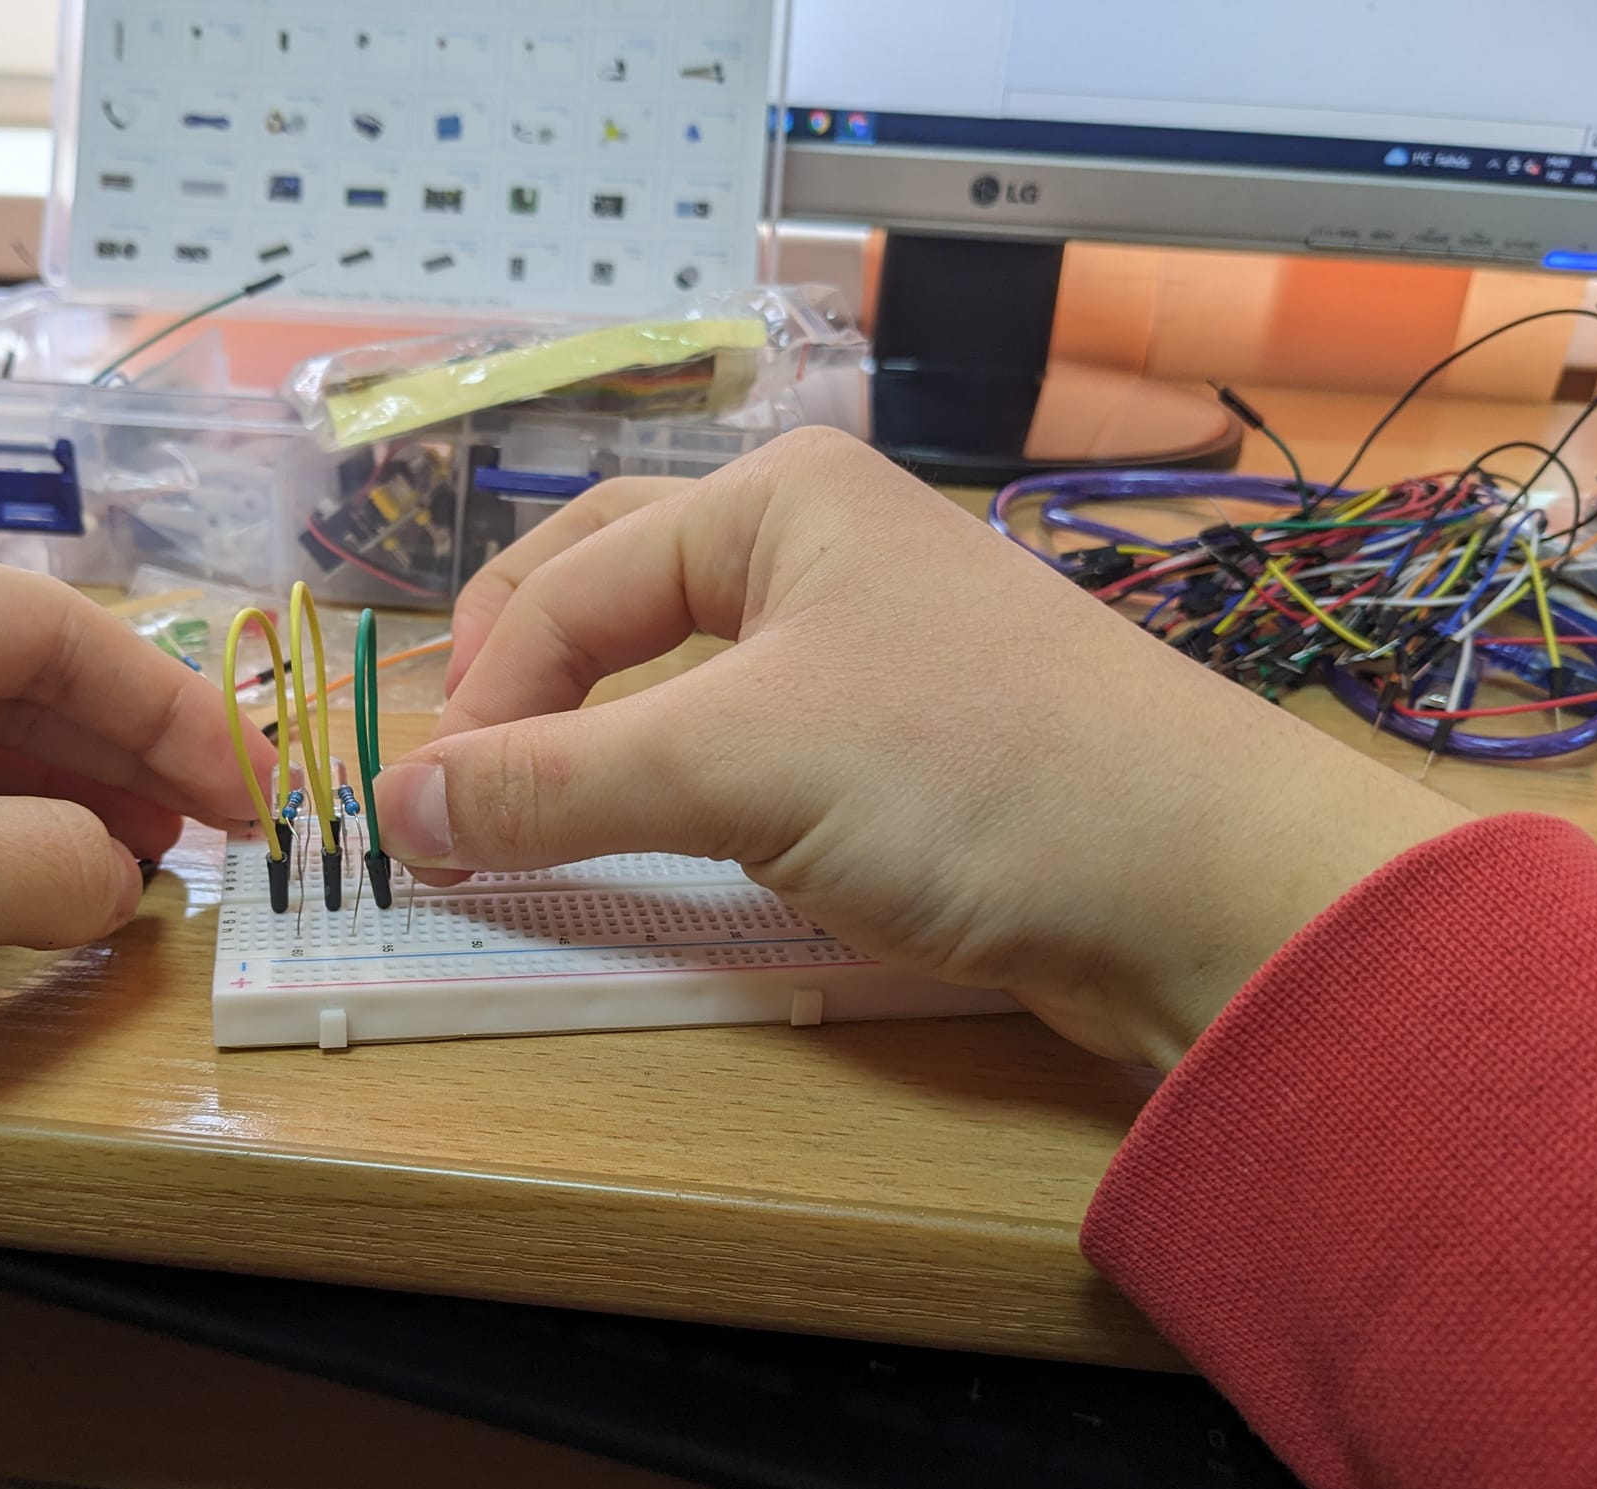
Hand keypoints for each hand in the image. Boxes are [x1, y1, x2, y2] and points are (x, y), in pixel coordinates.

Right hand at [376, 430, 1472, 1068]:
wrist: (1200, 887)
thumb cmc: (970, 776)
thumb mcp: (739, 765)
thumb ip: (556, 783)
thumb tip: (396, 804)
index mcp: (777, 494)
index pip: (572, 580)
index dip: (484, 694)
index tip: (423, 813)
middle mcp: (818, 543)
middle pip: (615, 589)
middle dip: (524, 676)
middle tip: (456, 778)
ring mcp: (867, 639)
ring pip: (680, 668)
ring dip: (593, 728)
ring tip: (527, 800)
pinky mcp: (903, 737)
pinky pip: (746, 736)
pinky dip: (673, 776)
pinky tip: (653, 821)